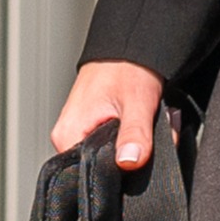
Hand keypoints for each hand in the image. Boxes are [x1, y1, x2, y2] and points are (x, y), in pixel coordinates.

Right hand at [51, 61, 165, 171]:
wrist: (127, 45)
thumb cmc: (126, 68)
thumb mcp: (136, 102)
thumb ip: (134, 134)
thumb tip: (129, 162)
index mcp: (67, 135)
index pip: (90, 175)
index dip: (121, 173)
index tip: (141, 156)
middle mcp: (67, 136)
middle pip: (105, 167)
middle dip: (134, 157)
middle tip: (152, 133)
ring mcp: (78, 131)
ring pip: (113, 155)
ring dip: (137, 145)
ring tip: (149, 122)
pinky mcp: (90, 126)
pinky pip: (113, 143)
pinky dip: (133, 135)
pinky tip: (143, 123)